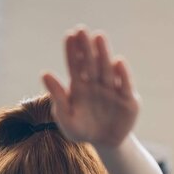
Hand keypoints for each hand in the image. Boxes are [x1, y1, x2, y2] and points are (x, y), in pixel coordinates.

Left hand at [42, 27, 139, 147]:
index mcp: (80, 86)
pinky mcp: (128, 99)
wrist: (105, 143)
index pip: (75, 64)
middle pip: (91, 62)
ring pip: (107, 69)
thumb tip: (44, 73)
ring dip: (103, 53)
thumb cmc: (82, 130)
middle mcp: (96, 83)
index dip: (72, 50)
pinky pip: (125, 85)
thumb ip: (57, 97)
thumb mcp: (66, 117)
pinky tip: (118, 62)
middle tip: (82, 30)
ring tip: (99, 37)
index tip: (69, 35)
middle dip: (87, 47)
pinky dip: (122, 74)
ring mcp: (113, 89)